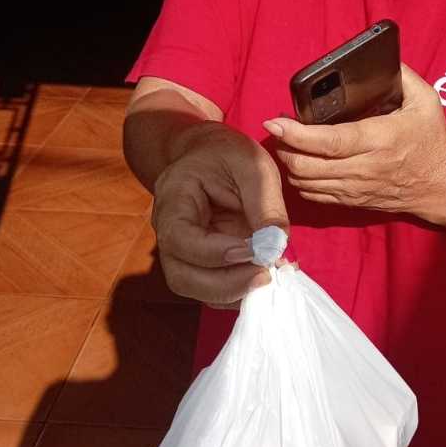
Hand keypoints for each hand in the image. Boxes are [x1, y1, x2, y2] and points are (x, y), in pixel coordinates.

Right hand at [152, 125, 289, 307]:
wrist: (210, 155)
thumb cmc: (229, 154)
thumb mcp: (252, 166)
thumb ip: (265, 204)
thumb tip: (276, 245)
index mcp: (173, 199)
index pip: (180, 239)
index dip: (215, 253)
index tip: (253, 250)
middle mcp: (169, 232)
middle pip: (182, 276)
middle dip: (226, 284)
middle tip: (265, 274)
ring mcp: (182, 252)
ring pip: (196, 289)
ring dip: (234, 292)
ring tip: (269, 275)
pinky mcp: (201, 264)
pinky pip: (213, 290)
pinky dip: (239, 291)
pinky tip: (264, 275)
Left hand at [264, 64, 445, 224]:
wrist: (441, 186)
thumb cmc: (432, 140)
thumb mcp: (426, 101)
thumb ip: (402, 76)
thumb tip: (380, 57)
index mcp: (379, 139)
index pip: (330, 141)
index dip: (297, 134)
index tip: (275, 122)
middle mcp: (364, 167)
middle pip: (307, 165)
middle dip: (284, 147)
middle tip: (278, 128)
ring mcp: (355, 188)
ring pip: (305, 182)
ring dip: (288, 163)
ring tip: (286, 143)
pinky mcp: (351, 201)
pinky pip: (313, 195)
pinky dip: (298, 179)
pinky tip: (299, 163)